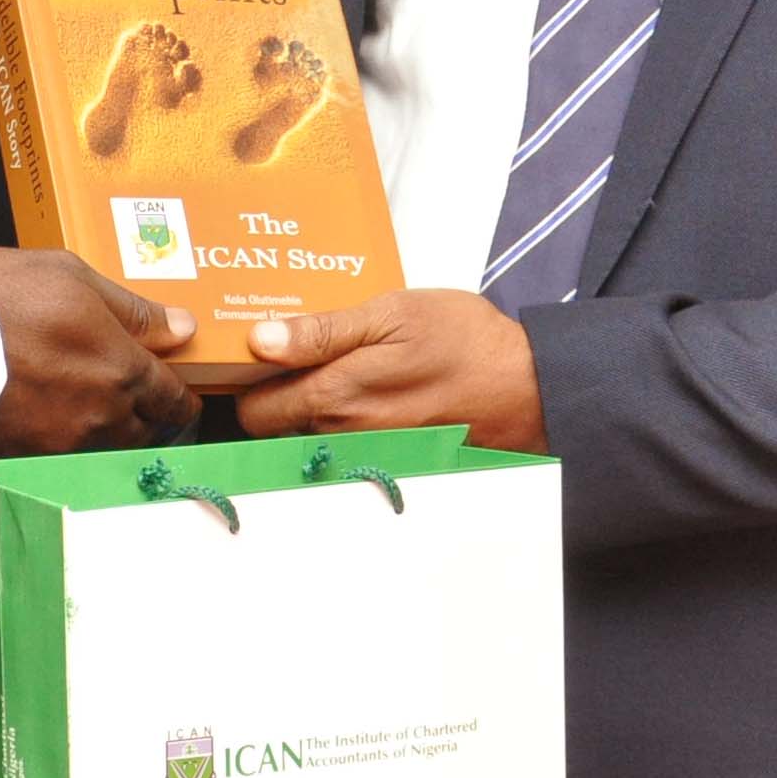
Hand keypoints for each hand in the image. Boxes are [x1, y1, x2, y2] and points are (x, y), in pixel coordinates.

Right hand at [0, 247, 198, 454]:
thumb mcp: (70, 276)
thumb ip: (132, 308)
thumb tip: (182, 327)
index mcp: (122, 370)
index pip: (173, 399)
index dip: (182, 396)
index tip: (179, 391)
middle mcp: (102, 416)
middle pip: (144, 428)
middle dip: (145, 411)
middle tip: (132, 388)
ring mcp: (62, 443)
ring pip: (105, 444)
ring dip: (107, 426)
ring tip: (85, 397)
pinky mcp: (26, 456)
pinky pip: (62, 452)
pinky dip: (64, 436)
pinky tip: (46, 409)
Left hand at [236, 290, 542, 450]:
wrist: (528, 389)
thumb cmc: (463, 342)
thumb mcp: (391, 313)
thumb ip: (321, 331)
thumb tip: (259, 340)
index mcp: (336, 397)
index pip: (252, 410)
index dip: (248, 380)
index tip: (257, 353)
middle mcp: (344, 438)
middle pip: (274, 430)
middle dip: (273, 395)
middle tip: (294, 354)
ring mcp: (366, 457)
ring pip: (307, 440)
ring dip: (309, 411)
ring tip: (338, 368)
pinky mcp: (389, 464)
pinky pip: (343, 450)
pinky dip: (342, 427)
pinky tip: (367, 395)